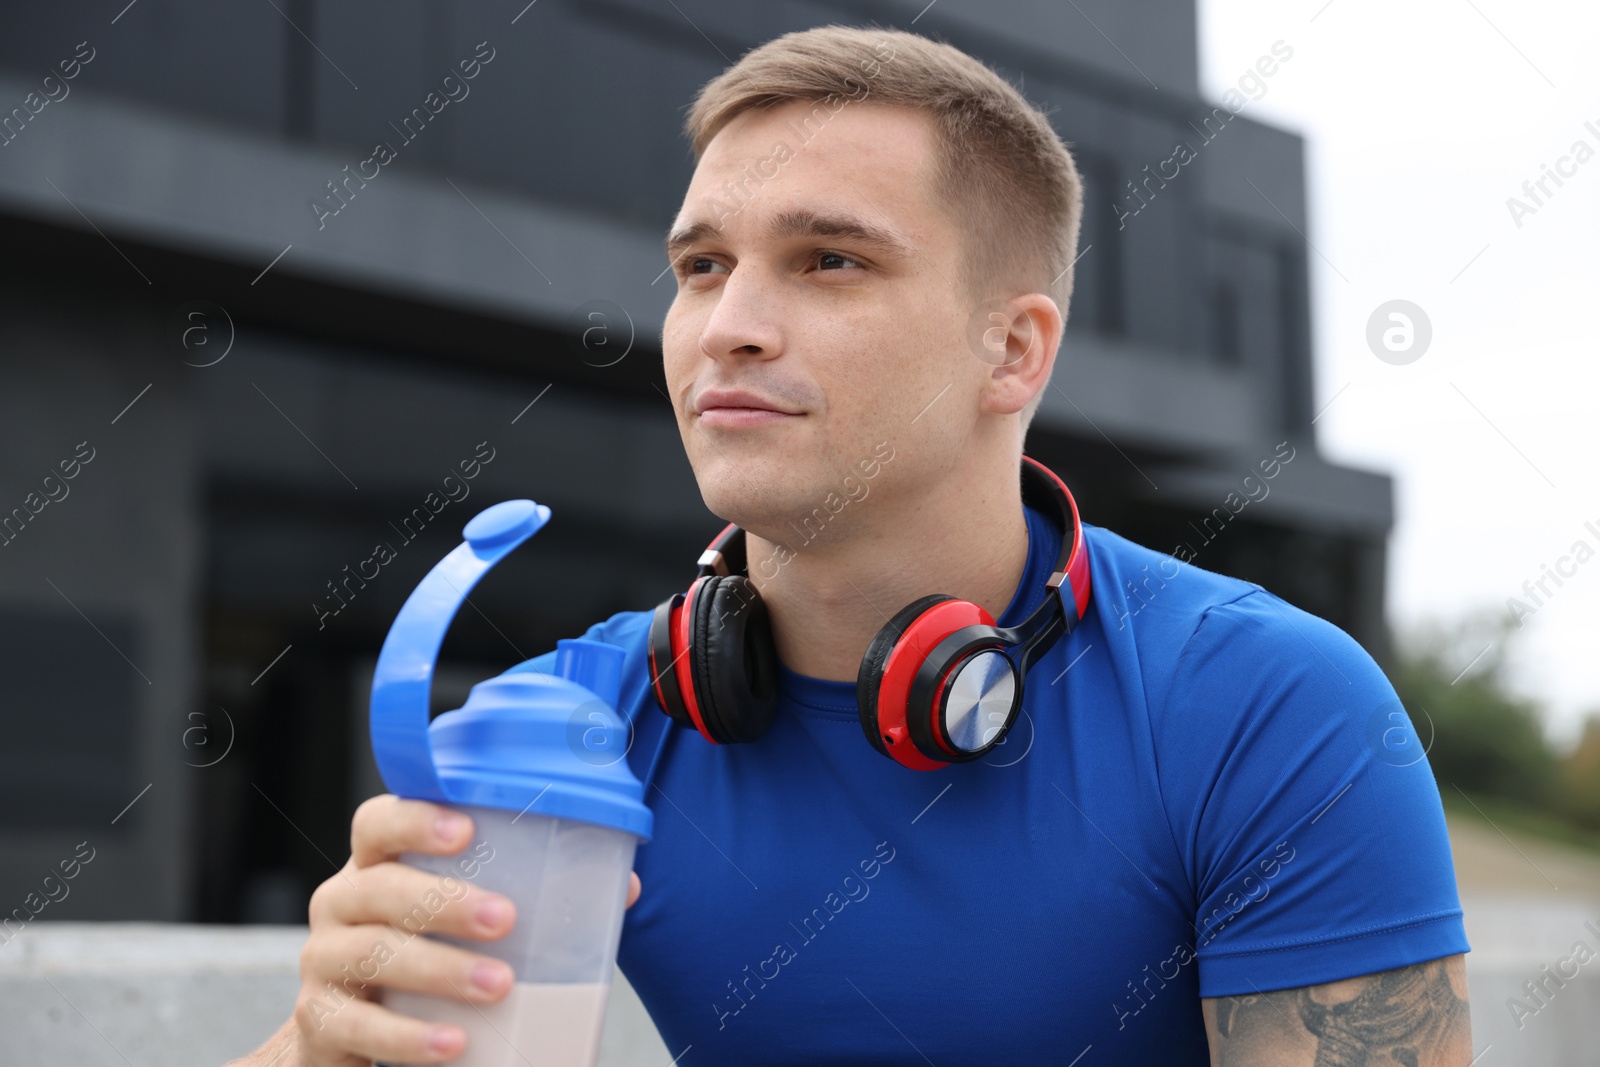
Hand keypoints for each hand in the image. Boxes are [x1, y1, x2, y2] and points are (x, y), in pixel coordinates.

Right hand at [271, 795, 641, 1066]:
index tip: (466, 829)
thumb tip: (622, 887)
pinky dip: (409, 1037)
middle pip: (381, 888)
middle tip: (506, 918)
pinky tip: (454, 1043)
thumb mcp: (461, 922)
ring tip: (499, 984)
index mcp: (377, 865)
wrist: (352, 1036)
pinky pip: (359, 1025)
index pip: (378, 823)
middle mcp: (341, 904)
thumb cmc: (424, 956)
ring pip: (373, 954)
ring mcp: (323, 962)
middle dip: (446, 901)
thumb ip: (531, 896)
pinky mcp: (320, 1021)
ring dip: (441, 969)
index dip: (415, 818)